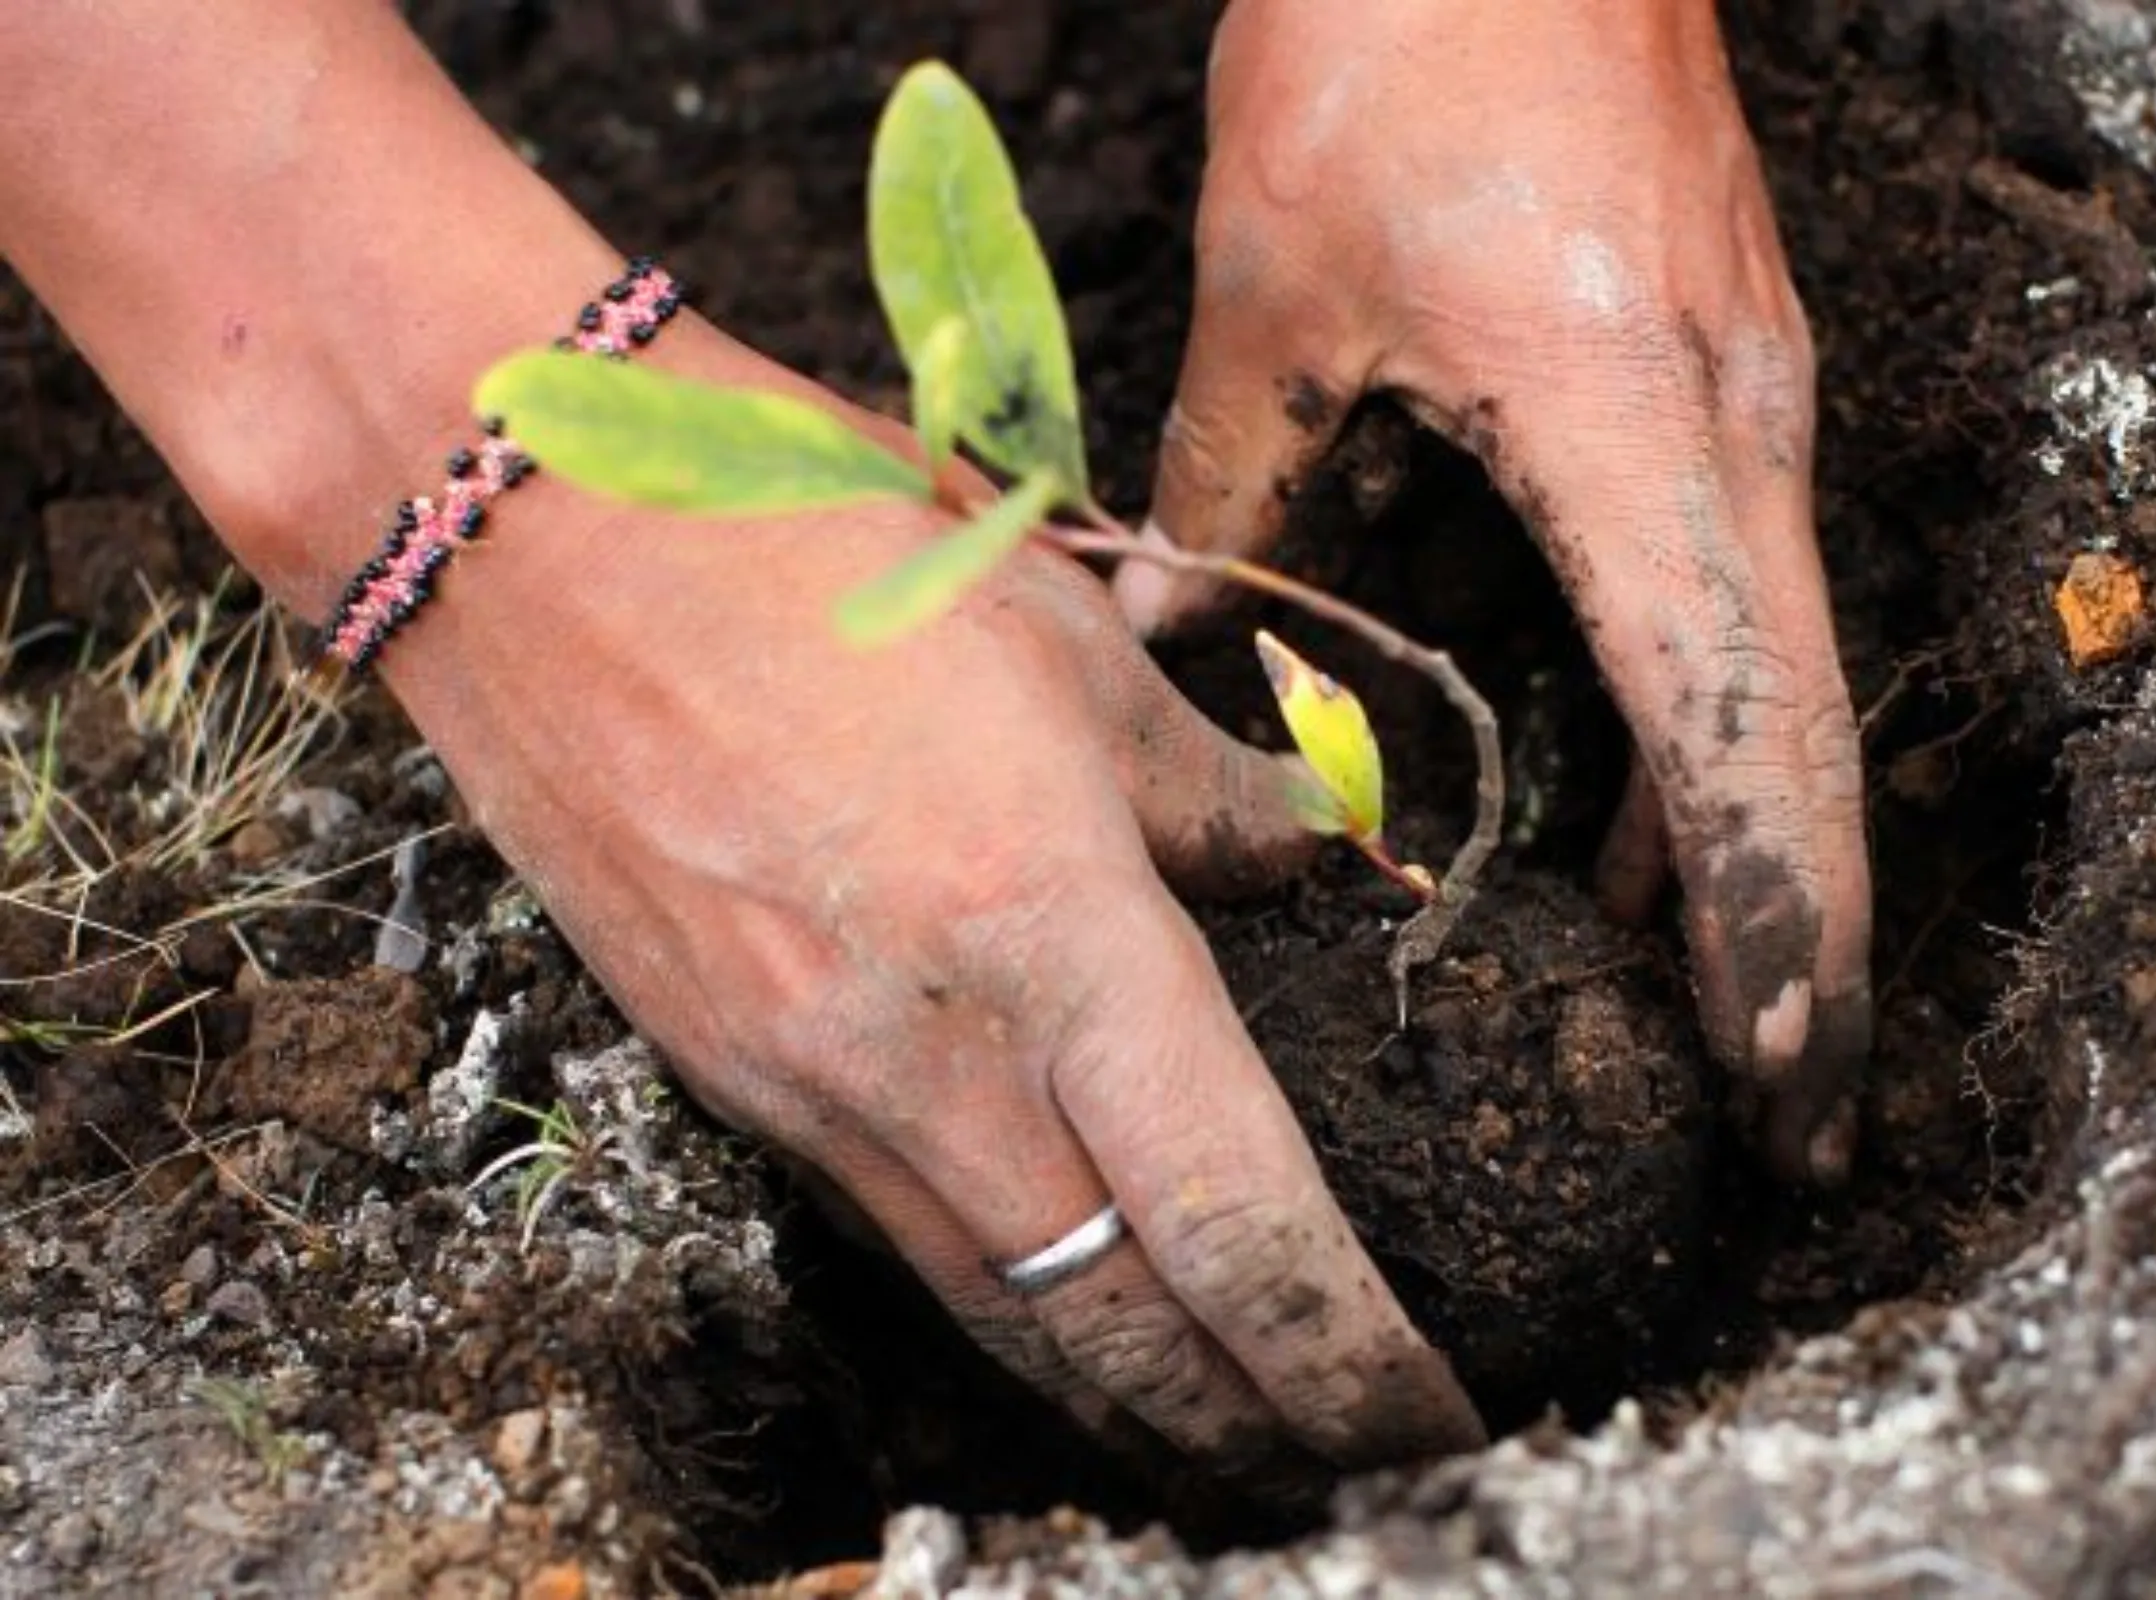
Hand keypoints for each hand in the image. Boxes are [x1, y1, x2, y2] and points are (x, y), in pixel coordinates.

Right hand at [386, 335, 1485, 1475]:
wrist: (518, 538)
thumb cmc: (807, 542)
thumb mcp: (1063, 637)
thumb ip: (1208, 787)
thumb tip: (1305, 855)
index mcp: (1050, 929)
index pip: (1235, 1221)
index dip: (1349, 1355)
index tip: (1437, 1423)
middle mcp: (927, 1051)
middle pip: (1120, 1321)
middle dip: (1256, 1427)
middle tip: (1363, 1472)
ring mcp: (807, 1083)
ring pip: (999, 1308)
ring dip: (1126, 1397)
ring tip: (1228, 1437)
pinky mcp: (727, 1076)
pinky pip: (895, 1234)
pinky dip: (999, 1300)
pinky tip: (1054, 1301)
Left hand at [1118, 0, 1871, 1184]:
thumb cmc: (1404, 38)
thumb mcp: (1276, 281)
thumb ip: (1235, 480)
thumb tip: (1172, 629)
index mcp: (1638, 436)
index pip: (1739, 728)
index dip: (1766, 917)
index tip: (1773, 1070)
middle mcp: (1737, 437)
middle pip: (1807, 738)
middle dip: (1810, 941)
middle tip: (1789, 1124)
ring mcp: (1754, 405)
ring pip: (1788, 679)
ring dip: (1763, 851)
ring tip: (1719, 1025)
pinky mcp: (1727, 377)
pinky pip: (1743, 602)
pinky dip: (1715, 734)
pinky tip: (1657, 825)